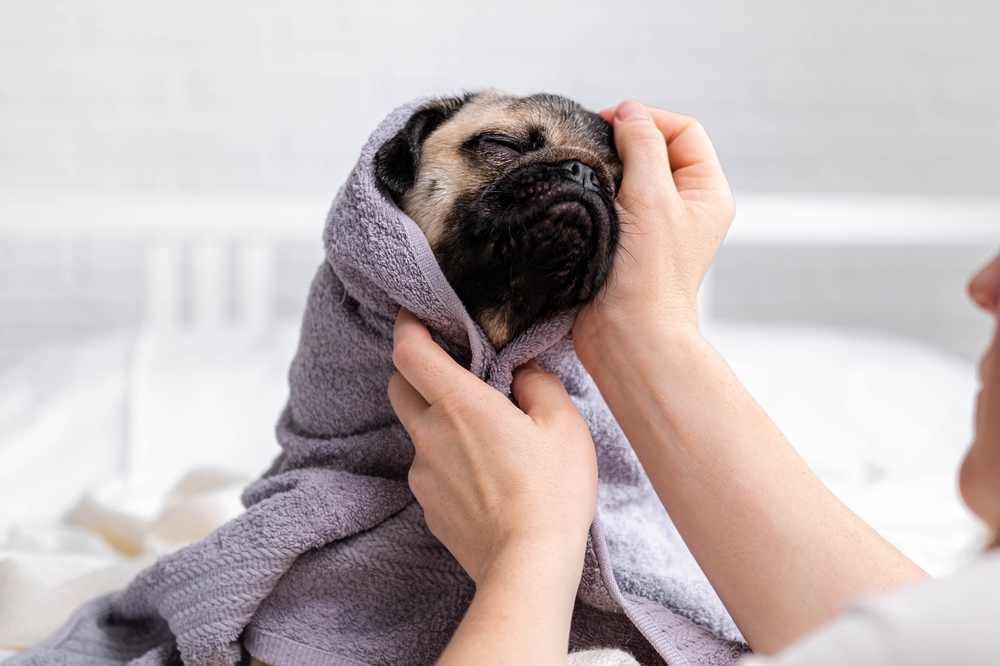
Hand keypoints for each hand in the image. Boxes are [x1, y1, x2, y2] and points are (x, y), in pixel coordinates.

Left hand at [388, 308, 597, 584]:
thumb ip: (538, 383)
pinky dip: (447, 461)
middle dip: (416, 370)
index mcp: (458, 404)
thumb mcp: (563, 423)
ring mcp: (424, 474)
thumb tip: (522, 372)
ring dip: (438, 421)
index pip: (409, 351)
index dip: (407, 325)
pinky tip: (484, 475)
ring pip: (417, 431)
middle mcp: (429, 434)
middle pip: (400, 386)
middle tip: (452, 369)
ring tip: (484, 434)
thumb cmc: (550, 492)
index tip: (416, 314)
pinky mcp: (428, 507)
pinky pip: (430, 470)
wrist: (529, 565)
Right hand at [574, 101, 734, 363]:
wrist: (625, 335)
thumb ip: (642, 145)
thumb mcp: (651, 196)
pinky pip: (612, 200)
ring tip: (588, 179)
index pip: (683, 131)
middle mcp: (686, 206)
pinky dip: (596, 193)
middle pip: (656, 149)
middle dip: (624, 144)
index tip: (608, 124)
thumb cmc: (647, 275)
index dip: (647, 120)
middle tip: (593, 150)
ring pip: (630, 174)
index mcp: (707, 193)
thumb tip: (629, 112)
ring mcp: (656, 225)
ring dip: (607, 170)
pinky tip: (581, 200)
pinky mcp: (627, 240)